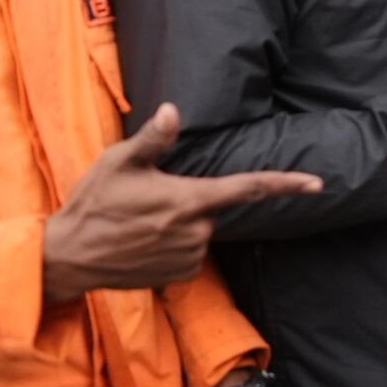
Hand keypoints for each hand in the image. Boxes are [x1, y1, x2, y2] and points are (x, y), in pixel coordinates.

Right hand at [43, 106, 323, 304]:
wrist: (68, 257)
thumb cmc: (93, 203)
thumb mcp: (117, 163)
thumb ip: (152, 140)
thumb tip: (173, 110)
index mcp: (189, 200)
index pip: (249, 188)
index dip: (286, 184)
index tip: (318, 183)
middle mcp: (196, 231)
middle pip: (212, 208)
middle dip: (190, 200)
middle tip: (147, 202)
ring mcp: (189, 257)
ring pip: (200, 231)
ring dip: (179, 225)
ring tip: (138, 224)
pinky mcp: (180, 275)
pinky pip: (189, 253)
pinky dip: (172, 245)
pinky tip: (142, 243)